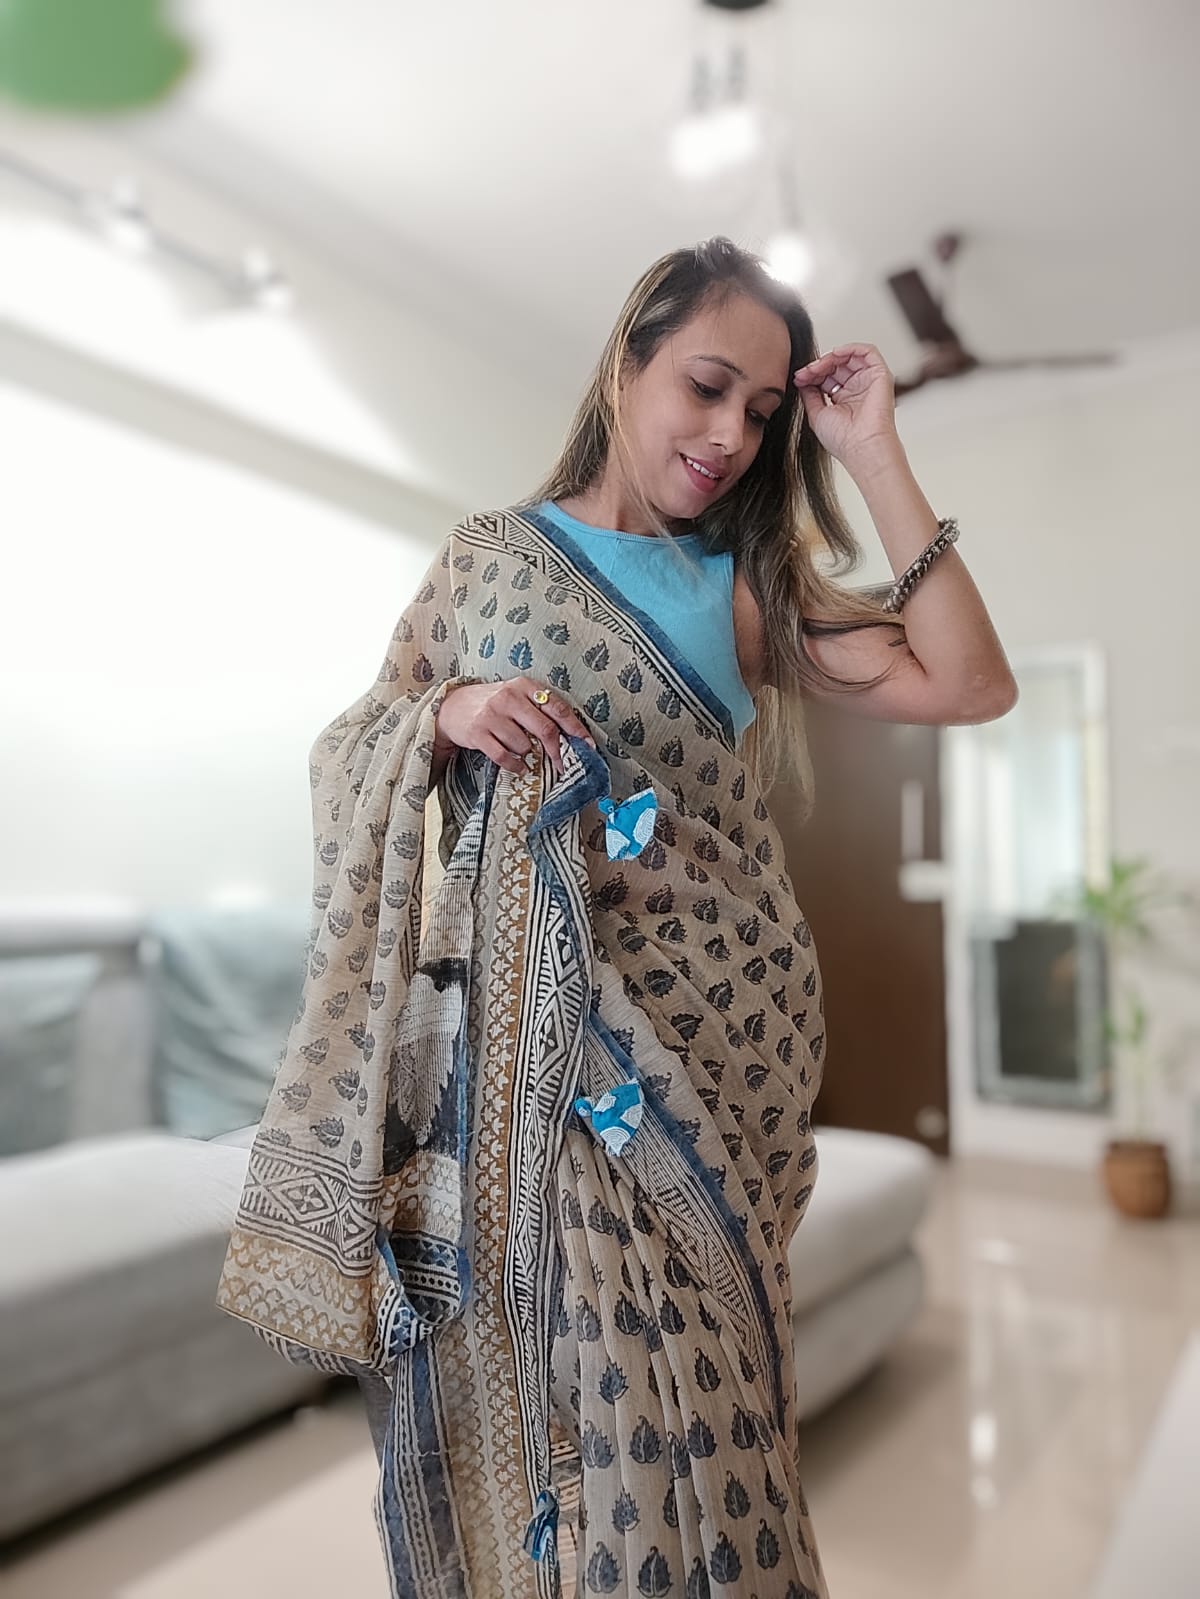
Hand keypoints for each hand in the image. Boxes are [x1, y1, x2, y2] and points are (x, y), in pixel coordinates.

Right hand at [434, 677, 595, 777]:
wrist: (452, 707)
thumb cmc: (492, 704)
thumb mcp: (516, 696)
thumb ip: (539, 710)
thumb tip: (570, 736)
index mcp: (524, 686)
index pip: (558, 708)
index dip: (575, 729)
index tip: (587, 745)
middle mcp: (509, 697)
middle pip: (545, 729)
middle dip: (558, 751)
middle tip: (563, 764)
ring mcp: (492, 715)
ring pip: (524, 745)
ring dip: (528, 754)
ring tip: (522, 751)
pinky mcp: (479, 733)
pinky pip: (505, 757)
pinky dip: (515, 766)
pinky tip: (518, 765)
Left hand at [793, 343, 900, 469]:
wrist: (861, 446)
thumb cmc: (843, 439)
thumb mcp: (817, 415)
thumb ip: (810, 395)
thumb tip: (802, 380)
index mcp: (844, 400)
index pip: (826, 378)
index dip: (812, 375)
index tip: (798, 378)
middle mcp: (857, 390)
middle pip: (836, 366)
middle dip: (818, 366)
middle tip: (805, 373)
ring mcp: (868, 382)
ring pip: (849, 357)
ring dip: (830, 358)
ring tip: (817, 367)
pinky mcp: (880, 375)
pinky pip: (867, 351)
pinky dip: (850, 348)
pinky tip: (835, 354)